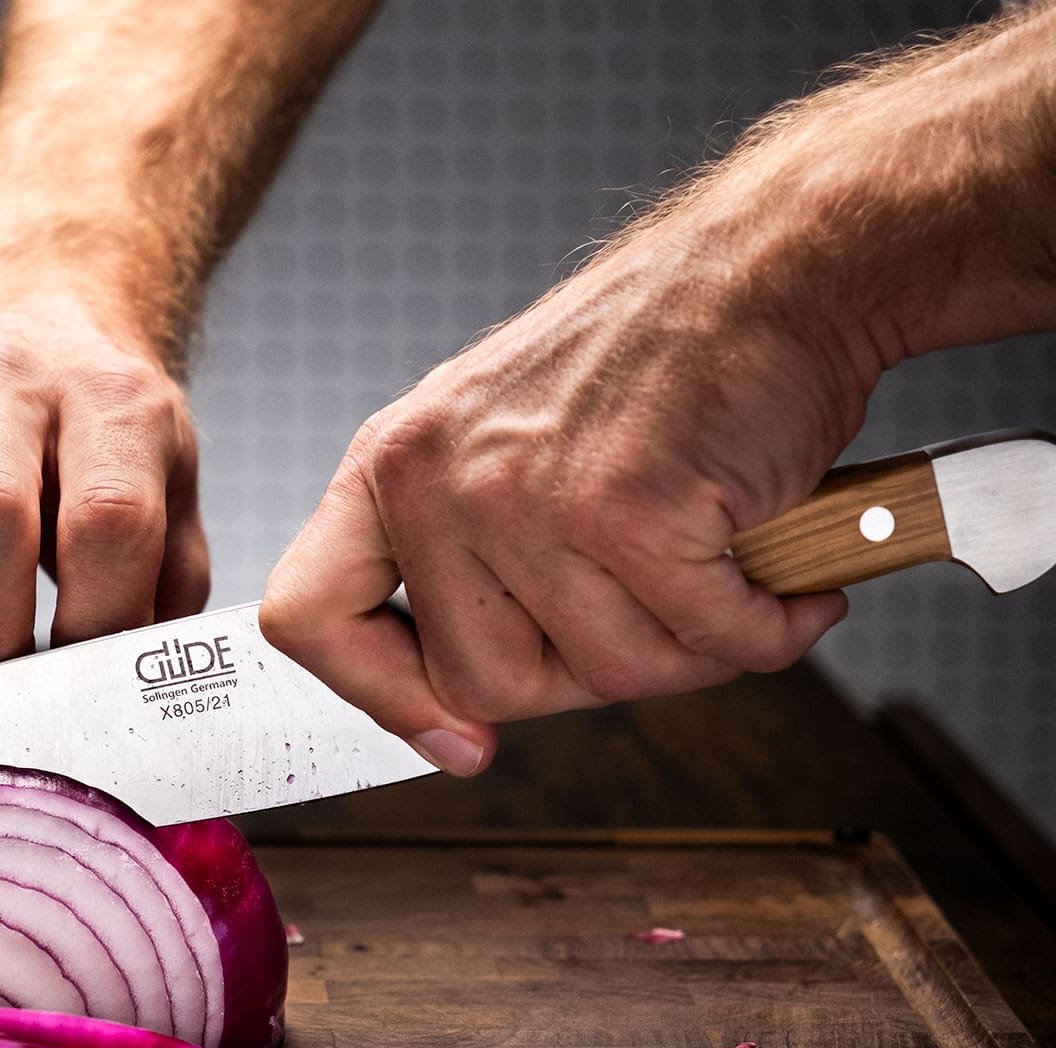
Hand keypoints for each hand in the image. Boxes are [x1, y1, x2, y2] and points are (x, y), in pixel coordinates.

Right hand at [0, 286, 208, 696]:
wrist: (32, 296)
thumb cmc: (105, 419)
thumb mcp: (170, 478)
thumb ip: (165, 583)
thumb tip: (136, 699)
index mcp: (111, 400)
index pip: (108, 521)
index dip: (100, 628)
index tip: (96, 697)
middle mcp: (6, 387)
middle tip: (12, 718)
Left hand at [259, 220, 861, 775]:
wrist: (775, 268)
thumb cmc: (656, 367)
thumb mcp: (502, 447)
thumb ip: (463, 569)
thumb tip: (453, 728)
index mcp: (391, 466)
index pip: (308, 614)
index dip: (377, 696)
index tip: (455, 737)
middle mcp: (437, 480)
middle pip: (482, 684)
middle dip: (586, 670)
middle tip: (648, 600)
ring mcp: (526, 497)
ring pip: (605, 676)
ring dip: (691, 645)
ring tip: (715, 560)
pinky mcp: (627, 511)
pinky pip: (706, 643)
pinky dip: (767, 625)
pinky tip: (779, 573)